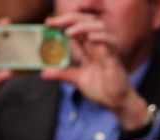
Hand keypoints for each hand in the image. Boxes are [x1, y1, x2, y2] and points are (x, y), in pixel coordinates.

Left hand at [41, 13, 147, 129]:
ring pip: (99, 26)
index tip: (48, 24)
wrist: (115, 102)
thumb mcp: (76, 79)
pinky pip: (110, 41)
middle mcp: (97, 45)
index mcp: (88, 47)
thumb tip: (44, 73)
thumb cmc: (102, 89)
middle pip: (86, 21)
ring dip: (83, 25)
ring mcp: (106, 50)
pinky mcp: (114, 58)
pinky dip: (100, 36)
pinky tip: (89, 38)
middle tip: (54, 23)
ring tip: (69, 32)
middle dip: (70, 18)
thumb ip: (62, 74)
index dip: (63, 22)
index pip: (76, 27)